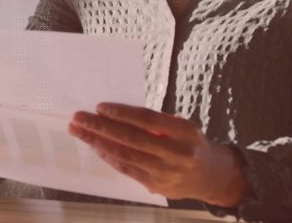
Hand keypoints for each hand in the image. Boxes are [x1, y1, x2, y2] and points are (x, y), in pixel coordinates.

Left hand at [67, 102, 247, 205]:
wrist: (212, 176)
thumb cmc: (192, 144)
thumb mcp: (183, 127)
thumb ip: (156, 122)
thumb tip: (118, 113)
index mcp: (184, 132)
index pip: (147, 120)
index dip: (122, 113)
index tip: (100, 106)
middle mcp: (176, 153)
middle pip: (132, 138)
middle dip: (101, 127)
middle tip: (79, 118)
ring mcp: (165, 172)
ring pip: (125, 155)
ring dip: (98, 142)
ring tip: (80, 131)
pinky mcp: (156, 185)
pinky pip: (127, 169)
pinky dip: (110, 157)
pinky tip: (96, 146)